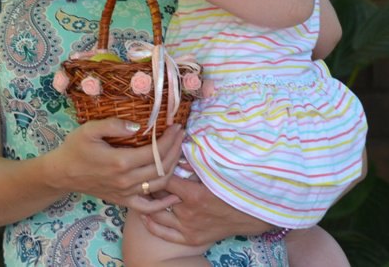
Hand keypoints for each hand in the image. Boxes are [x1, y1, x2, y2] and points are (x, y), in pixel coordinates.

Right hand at [48, 119, 182, 213]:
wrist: (62, 173)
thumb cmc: (75, 148)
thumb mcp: (90, 130)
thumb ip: (113, 125)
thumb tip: (138, 125)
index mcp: (120, 162)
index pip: (155, 152)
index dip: (170, 139)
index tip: (177, 127)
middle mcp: (126, 180)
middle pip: (161, 167)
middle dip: (176, 150)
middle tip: (182, 135)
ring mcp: (125, 193)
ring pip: (159, 184)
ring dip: (174, 168)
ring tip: (179, 151)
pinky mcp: (123, 200)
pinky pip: (147, 207)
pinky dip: (163, 204)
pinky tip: (174, 196)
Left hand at [141, 175, 273, 244]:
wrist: (249, 214)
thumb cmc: (232, 188)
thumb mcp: (216, 172)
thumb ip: (195, 163)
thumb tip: (177, 149)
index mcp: (194, 195)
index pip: (164, 181)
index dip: (155, 172)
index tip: (149, 164)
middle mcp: (188, 214)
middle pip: (158, 198)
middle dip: (148, 187)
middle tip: (139, 177)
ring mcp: (188, 228)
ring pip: (157, 216)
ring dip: (147, 204)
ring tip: (140, 194)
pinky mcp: (190, 239)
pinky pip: (164, 234)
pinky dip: (152, 225)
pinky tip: (145, 216)